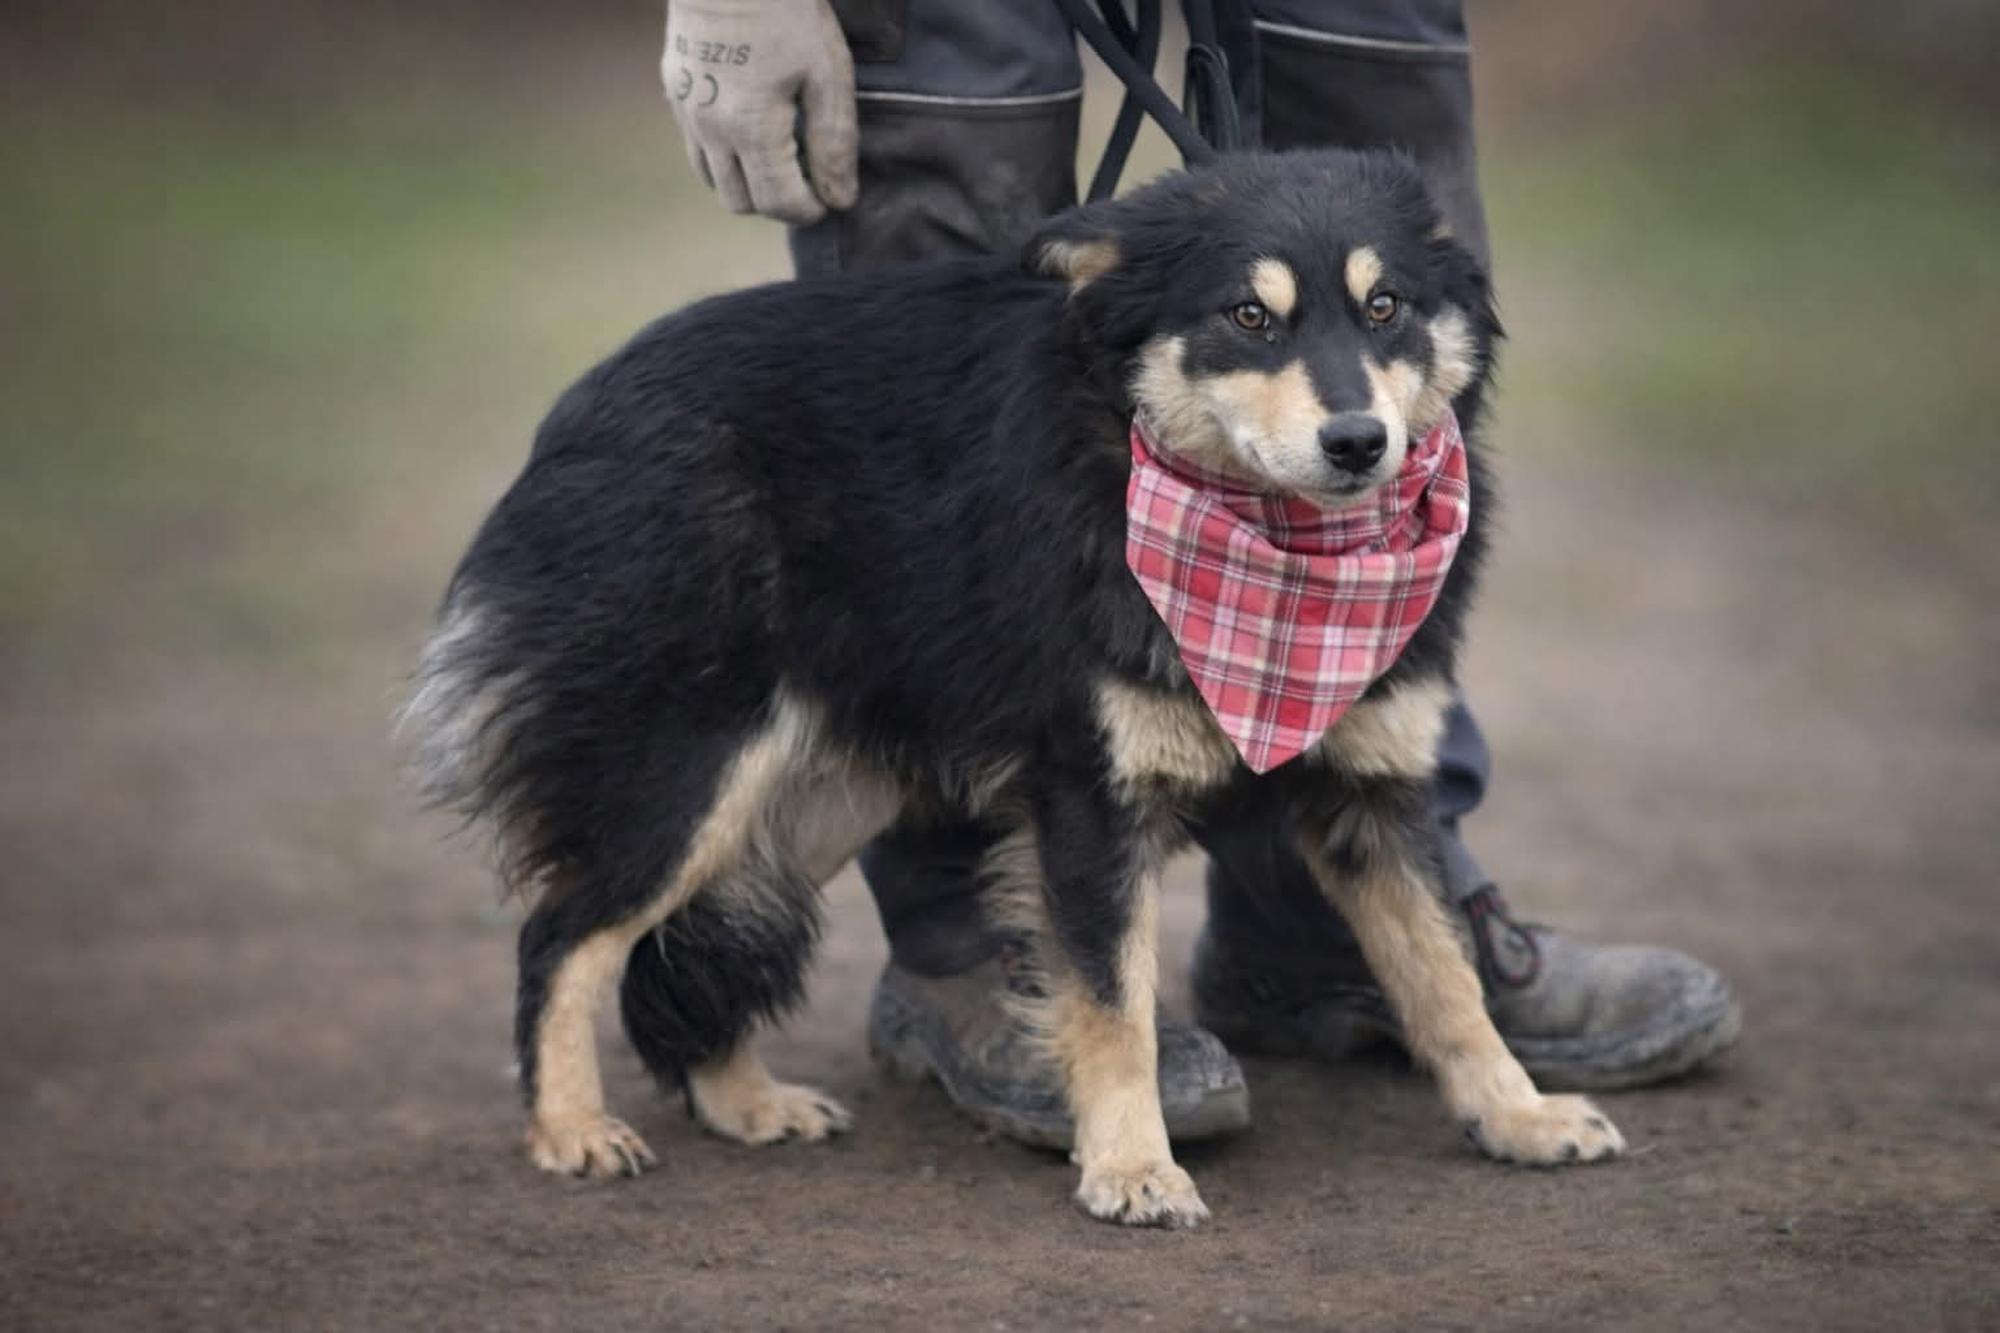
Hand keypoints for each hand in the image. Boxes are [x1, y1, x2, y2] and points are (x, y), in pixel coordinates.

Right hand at [662, 0, 858, 223]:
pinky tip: (750, 131)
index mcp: (751, 130)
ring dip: (746, 184)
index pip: (778, 203)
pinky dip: (724, 156)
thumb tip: (840, 200)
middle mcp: (710, 130)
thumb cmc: (788, 11)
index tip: (828, 200)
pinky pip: (696, 146)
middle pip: (740, 202)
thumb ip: (834, 143)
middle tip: (806, 182)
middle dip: (776, 204)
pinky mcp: (673, 89)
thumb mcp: (828, 74)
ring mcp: (685, 111)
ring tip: (780, 160)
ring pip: (712, 180)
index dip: (807, 211)